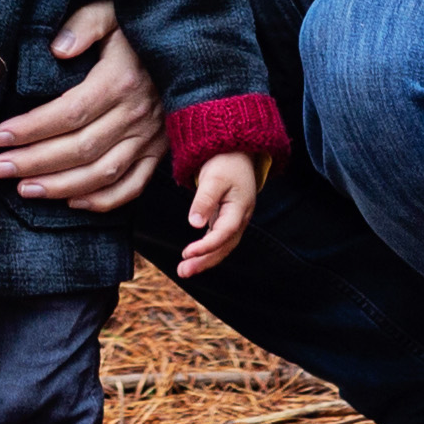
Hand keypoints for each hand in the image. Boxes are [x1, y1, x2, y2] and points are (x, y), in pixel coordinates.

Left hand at [0, 4, 162, 209]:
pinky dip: (103, 200)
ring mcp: (151, 138)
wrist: (188, 46)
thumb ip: (84, 25)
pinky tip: (71, 202)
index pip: (69, 112)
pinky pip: (133, 186)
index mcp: (121, 80)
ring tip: (23, 189)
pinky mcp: (160, 153)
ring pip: (102, 173)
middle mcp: (136, 114)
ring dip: (60, 186)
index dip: (31, 128)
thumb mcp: (112, 13)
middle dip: (34, 162)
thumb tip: (57, 48)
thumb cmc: (138, 28)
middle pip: (80, 148)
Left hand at [177, 146, 264, 273]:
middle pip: (224, 246)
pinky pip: (219, 239)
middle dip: (204, 261)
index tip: (186, 252)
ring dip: (205, 259)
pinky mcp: (227, 218)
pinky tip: (194, 256)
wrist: (237, 151)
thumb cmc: (225, 162)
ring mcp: (235, 219)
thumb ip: (204, 200)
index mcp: (240, 209)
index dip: (205, 246)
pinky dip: (207, 250)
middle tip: (183, 272)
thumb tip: (194, 224)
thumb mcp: (213, 178)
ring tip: (184, 270)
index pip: (223, 234)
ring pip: (222, 246)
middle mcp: (241, 218)